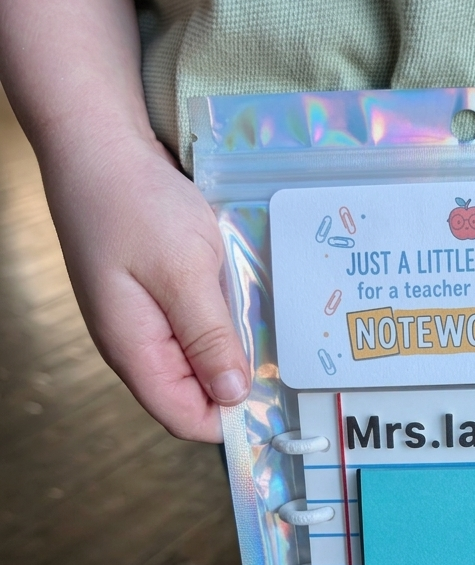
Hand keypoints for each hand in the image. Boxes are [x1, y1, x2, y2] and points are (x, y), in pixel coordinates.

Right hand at [39, 131, 248, 441]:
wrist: (97, 143)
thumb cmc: (134, 203)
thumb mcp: (183, 272)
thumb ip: (208, 337)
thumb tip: (232, 395)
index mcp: (135, 351)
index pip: (187, 419)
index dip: (232, 421)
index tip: (279, 403)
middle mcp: (137, 346)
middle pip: (196, 394)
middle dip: (239, 382)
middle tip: (285, 358)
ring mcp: (144, 321)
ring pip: (200, 358)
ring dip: (234, 346)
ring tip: (271, 326)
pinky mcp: (155, 295)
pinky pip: (196, 325)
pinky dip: (224, 318)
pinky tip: (246, 298)